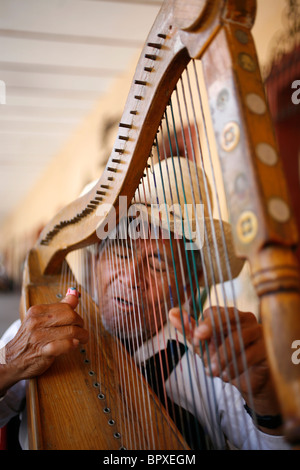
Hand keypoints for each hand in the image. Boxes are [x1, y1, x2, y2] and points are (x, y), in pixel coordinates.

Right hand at [1, 289, 87, 392]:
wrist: (12, 361)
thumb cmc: (30, 340)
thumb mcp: (40, 320)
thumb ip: (58, 308)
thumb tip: (75, 295)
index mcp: (37, 311)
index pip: (65, 307)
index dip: (76, 315)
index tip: (78, 322)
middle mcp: (36, 322)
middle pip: (70, 316)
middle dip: (80, 324)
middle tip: (82, 331)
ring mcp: (39, 336)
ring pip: (71, 331)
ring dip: (82, 336)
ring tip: (82, 339)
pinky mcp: (42, 351)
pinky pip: (65, 345)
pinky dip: (73, 345)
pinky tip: (74, 345)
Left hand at [169, 306, 281, 427]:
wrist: (247, 381)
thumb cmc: (224, 358)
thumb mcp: (204, 346)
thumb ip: (189, 330)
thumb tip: (171, 312)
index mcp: (229, 315)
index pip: (215, 311)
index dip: (203, 323)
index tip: (195, 338)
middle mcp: (245, 319)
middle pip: (228, 317)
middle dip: (211, 331)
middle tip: (199, 345)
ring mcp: (258, 332)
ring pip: (237, 339)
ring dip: (221, 357)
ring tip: (212, 371)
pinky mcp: (267, 348)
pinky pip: (250, 354)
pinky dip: (234, 366)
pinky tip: (225, 376)